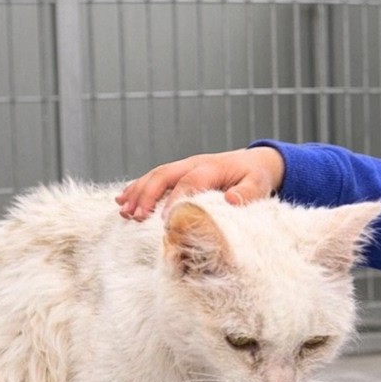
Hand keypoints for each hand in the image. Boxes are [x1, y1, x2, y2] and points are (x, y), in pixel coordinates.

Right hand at [116, 146, 285, 220]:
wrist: (256, 161)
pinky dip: (137, 189)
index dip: (175, 200)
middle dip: (147, 195)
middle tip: (135, 217)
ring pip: (155, 176)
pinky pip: (154, 179)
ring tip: (124, 212)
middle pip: (164, 175)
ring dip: (137, 193)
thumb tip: (231, 200)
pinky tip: (123, 201)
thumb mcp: (258, 184)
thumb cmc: (256, 176)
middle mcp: (193, 164)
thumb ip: (246, 192)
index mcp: (211, 167)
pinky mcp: (179, 172)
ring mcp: (184, 167)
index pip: (188, 182)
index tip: (163, 220)